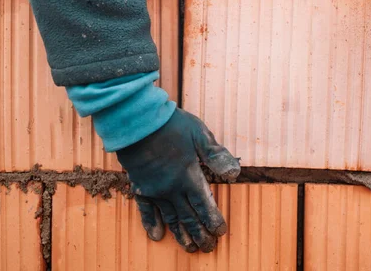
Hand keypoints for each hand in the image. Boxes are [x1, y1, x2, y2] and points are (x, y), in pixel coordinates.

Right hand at [116, 108, 239, 252]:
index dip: (212, 220)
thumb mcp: (199, 134)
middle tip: (208, 248)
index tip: (220, 233)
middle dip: (199, 234)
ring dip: (180, 234)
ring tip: (188, 248)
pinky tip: (156, 236)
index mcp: (189, 176)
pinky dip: (151, 224)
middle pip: (189, 217)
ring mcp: (155, 190)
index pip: (204, 205)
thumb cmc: (170, 125)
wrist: (136, 122)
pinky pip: (146, 211)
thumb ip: (216, 155)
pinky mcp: (140, 187)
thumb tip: (234, 173)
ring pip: (170, 218)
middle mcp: (172, 189)